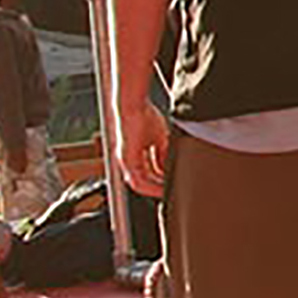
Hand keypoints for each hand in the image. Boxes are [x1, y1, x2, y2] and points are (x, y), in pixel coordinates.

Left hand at [116, 86, 168, 200]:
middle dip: (158, 188)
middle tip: (172, 192)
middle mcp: (128, 161)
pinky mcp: (126, 160)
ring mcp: (125, 161)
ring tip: (168, 191)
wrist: (133, 105)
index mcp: (134, 155)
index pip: (148, 174)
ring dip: (155, 189)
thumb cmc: (143, 114)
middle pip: (144, 182)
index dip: (160, 181)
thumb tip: (168, 167)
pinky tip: (161, 187)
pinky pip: (138, 181)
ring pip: (140, 185)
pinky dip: (150, 186)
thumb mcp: (158, 138)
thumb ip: (162, 154)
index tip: (172, 184)